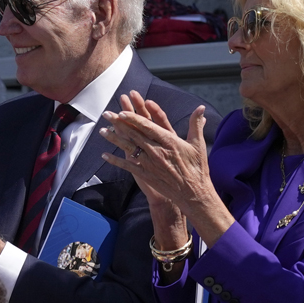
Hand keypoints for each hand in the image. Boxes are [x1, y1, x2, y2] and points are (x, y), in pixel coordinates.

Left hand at [100, 94, 230, 242]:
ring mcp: (149, 163)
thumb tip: (201, 108)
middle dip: (118, 123)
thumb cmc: (197, 169)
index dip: (133, 118)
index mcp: (169, 141)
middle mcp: (156, 151)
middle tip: (106, 114)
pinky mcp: (145, 174)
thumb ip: (196, 124)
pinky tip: (104, 155)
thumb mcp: (198, 144)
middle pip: (133, 134)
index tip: (122, 111)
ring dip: (114, 138)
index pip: (147, 126)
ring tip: (102, 130)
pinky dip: (115, 160)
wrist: (193, 194)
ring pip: (128, 148)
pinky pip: (127, 166)